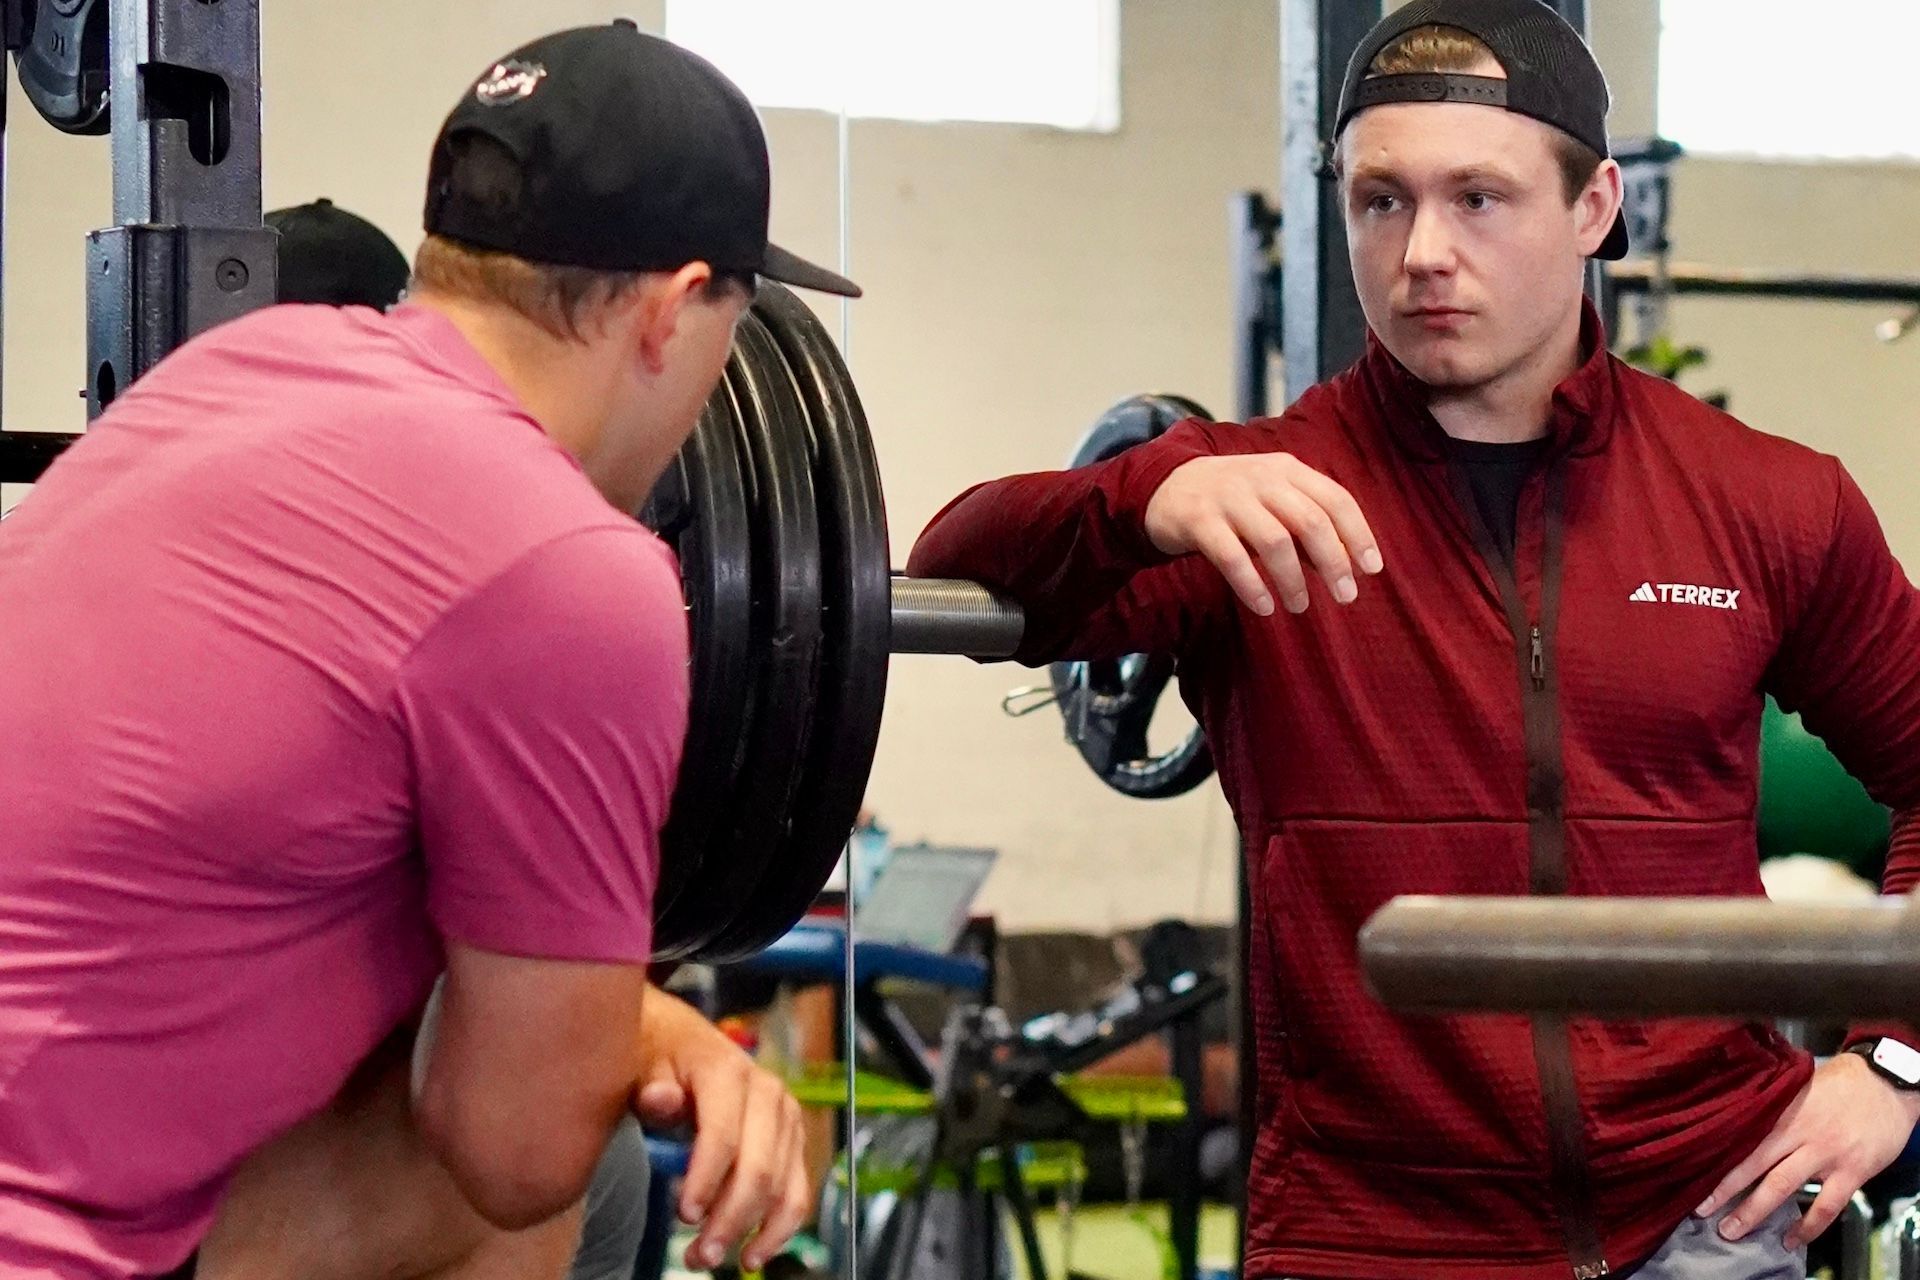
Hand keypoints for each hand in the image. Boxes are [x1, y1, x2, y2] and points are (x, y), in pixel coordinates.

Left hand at [630, 992, 810, 1271]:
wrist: (679, 1040)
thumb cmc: (656, 1059)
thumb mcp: (642, 1066)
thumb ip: (652, 1088)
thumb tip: (660, 1099)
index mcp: (727, 1070)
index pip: (723, 1133)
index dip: (706, 1179)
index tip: (683, 1215)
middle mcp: (767, 1092)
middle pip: (759, 1167)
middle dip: (730, 1218)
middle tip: (697, 1255)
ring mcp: (785, 1117)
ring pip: (782, 1186)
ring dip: (752, 1231)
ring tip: (710, 1258)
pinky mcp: (791, 1140)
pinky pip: (796, 1191)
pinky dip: (779, 1228)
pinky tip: (752, 1253)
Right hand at [1143, 453, 1382, 616]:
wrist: (1164, 485)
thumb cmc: (1232, 500)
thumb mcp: (1272, 497)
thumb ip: (1305, 523)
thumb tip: (1342, 565)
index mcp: (1288, 470)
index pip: (1335, 499)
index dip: (1358, 535)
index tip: (1371, 569)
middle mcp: (1262, 478)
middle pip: (1311, 522)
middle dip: (1334, 563)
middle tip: (1346, 596)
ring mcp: (1229, 498)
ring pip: (1275, 541)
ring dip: (1293, 580)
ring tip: (1300, 606)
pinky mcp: (1199, 520)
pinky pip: (1232, 557)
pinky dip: (1252, 585)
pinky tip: (1264, 606)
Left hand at [1698, 1052, 1919, 1248]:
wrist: (1886, 1083)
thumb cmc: (1840, 1083)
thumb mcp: (1799, 1087)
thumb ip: (1773, 1107)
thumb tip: (1740, 1120)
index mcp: (1781, 1110)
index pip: (1741, 1136)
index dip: (1716, 1156)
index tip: (1691, 1172)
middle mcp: (1798, 1132)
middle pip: (1753, 1163)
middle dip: (1724, 1189)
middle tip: (1700, 1209)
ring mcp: (1825, 1153)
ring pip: (1782, 1186)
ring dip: (1755, 1211)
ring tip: (1732, 1230)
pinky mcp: (1852, 1171)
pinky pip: (1826, 1205)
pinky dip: (1809, 1226)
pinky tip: (1792, 1240)